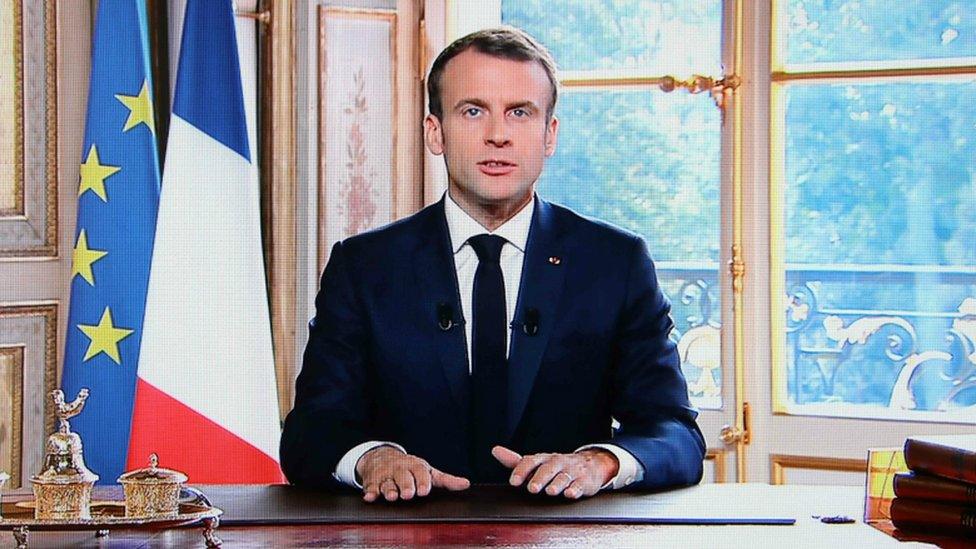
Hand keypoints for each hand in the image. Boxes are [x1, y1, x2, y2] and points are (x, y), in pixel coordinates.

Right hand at [355, 445, 469, 501]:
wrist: (381, 456)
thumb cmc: (410, 468)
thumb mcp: (428, 471)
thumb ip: (446, 480)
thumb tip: (466, 484)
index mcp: (415, 466)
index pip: (421, 472)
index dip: (422, 481)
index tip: (424, 490)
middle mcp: (400, 469)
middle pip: (403, 477)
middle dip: (405, 485)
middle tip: (408, 494)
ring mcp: (386, 475)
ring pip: (387, 483)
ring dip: (389, 490)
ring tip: (392, 496)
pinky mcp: (372, 481)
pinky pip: (370, 487)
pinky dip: (370, 491)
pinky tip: (370, 496)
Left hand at [492, 445, 618, 498]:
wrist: (589, 464)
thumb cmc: (557, 466)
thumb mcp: (537, 462)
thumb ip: (516, 461)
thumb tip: (495, 450)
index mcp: (543, 459)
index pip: (530, 461)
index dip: (521, 471)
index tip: (514, 481)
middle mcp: (557, 462)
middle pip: (548, 468)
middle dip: (540, 478)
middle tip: (532, 489)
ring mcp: (571, 471)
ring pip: (564, 477)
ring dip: (557, 484)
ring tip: (550, 492)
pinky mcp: (584, 481)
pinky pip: (580, 485)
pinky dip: (575, 489)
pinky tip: (570, 493)